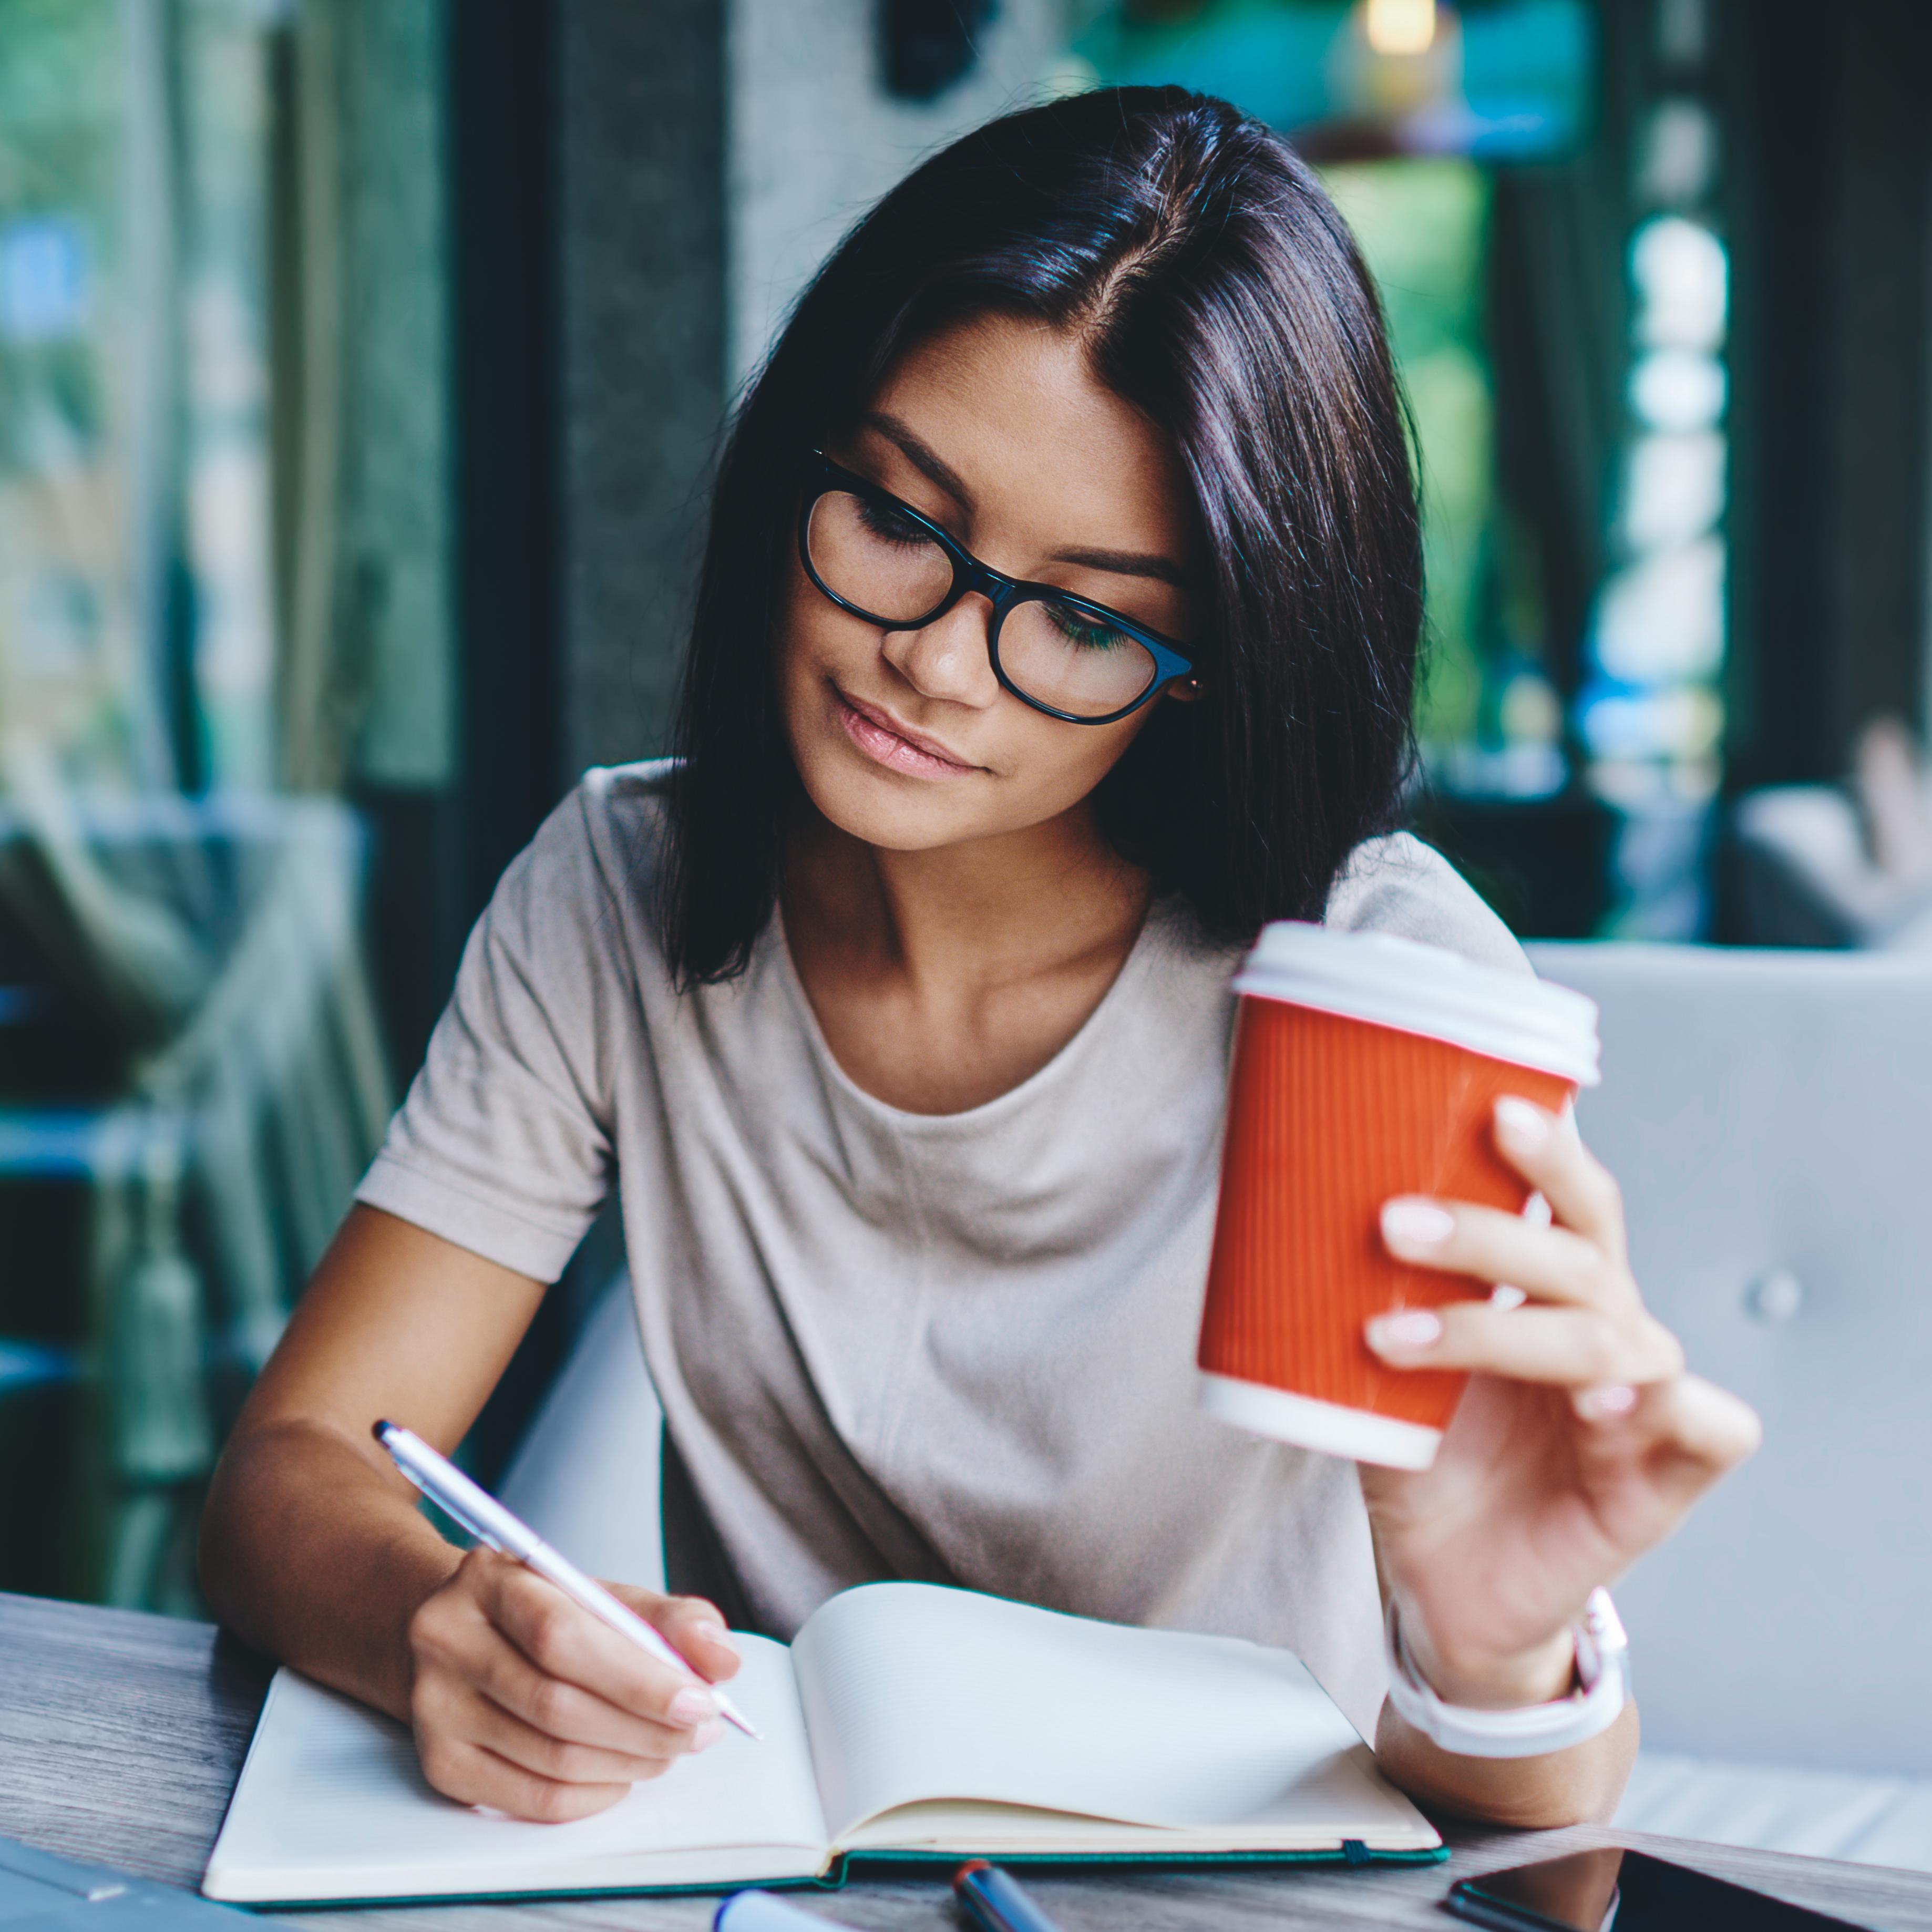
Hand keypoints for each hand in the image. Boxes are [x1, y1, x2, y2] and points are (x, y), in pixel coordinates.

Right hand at [405, 1546, 742, 1820]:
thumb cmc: (541, 1613)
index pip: (561, 1636)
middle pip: (556, 1704)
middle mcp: (446, 1641)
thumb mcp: (602, 1596)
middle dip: (644, 1727)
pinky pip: (530, 1799)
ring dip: (628, 1763)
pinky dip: (592, 1795)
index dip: (636, 1676)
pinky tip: (624, 1775)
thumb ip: (670, 1619)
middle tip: (700, 1730)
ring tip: (671, 1748)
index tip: (699, 1698)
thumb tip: (721, 1659)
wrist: (455, 1633)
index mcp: (488, 1580)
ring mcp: (433, 1708)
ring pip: (548, 1758)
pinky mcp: (439, 1765)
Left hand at [1358, 1096, 1760, 1710]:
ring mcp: (1642, 1401)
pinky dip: (1657, 1403)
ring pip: (1609, 1334)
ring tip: (1400, 1338)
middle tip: (1392, 1223)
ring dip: (1499, 1328)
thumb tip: (1280, 1211)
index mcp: (1551, 1290)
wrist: (1443, 1588)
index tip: (1489, 1107)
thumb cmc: (1421, 1460)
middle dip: (1487, 1232)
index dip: (1547, 1150)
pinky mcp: (1666, 1476)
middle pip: (1582, 1253)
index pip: (1569, 1197)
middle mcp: (1606, 1329)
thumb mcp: (1378, 1368)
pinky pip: (1706, 1423)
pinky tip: (1596, 1404)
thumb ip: (1358, 1301)